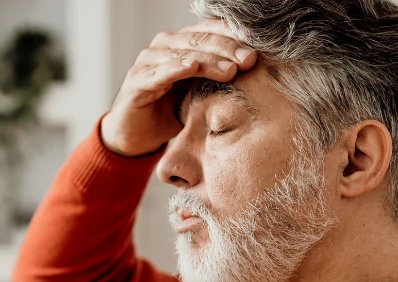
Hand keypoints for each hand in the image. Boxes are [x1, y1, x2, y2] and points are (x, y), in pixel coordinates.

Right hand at [100, 20, 257, 156]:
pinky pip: (159, 71)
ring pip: (183, 53)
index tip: (260, 49)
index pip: (212, 31)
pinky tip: (191, 67)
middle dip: (228, 49)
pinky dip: (175, 68)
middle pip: (201, 39)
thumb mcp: (202, 92)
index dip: (235, 37)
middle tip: (249, 59)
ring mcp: (149, 60)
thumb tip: (259, 72)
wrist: (139, 135)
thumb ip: (222, 78)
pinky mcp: (137, 79)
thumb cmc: (173, 109)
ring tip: (230, 69)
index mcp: (184, 43)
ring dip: (208, 60)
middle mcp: (166, 45)